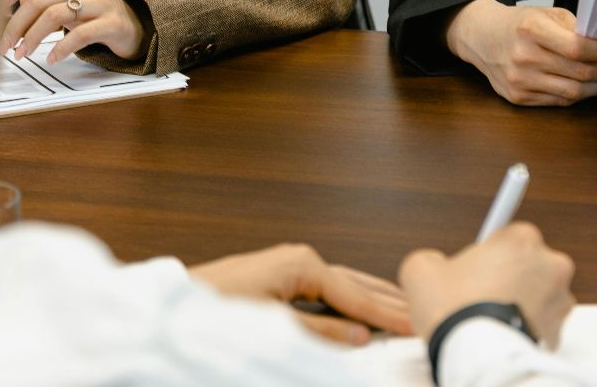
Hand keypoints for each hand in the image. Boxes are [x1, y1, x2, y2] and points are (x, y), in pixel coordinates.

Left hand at [2, 0, 147, 62]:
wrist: (134, 26)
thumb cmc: (92, 13)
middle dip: (16, 25)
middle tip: (4, 46)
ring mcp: (101, 1)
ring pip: (55, 16)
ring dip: (32, 38)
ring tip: (22, 54)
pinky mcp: (112, 23)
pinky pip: (80, 35)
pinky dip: (61, 48)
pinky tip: (52, 58)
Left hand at [189, 243, 413, 345]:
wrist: (176, 303)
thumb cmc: (214, 310)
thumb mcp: (272, 326)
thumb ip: (319, 333)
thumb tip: (358, 337)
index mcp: (301, 265)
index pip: (356, 294)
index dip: (387, 314)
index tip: (414, 324)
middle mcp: (300, 259)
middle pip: (356, 283)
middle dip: (387, 300)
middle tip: (421, 314)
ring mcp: (290, 265)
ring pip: (343, 283)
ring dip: (371, 298)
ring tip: (401, 309)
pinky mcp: (280, 276)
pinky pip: (326, 289)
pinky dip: (348, 300)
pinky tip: (359, 309)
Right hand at [400, 221, 574, 346]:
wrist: (478, 358)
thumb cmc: (458, 313)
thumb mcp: (421, 271)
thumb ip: (429, 258)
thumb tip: (430, 264)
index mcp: (521, 240)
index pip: (509, 235)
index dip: (489, 253)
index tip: (477, 265)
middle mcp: (549, 265)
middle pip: (527, 263)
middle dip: (508, 277)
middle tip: (479, 294)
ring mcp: (559, 299)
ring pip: (539, 295)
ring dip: (519, 303)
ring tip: (488, 317)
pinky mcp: (558, 331)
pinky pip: (542, 324)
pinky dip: (525, 328)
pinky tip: (500, 333)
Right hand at [446, 0, 596, 106]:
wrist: (481, 37)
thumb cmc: (518, 24)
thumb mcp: (545, 13)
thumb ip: (574, 28)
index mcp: (532, 30)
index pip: (579, 48)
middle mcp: (524, 57)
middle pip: (579, 72)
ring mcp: (520, 81)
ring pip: (572, 92)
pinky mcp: (518, 98)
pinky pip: (558, 101)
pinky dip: (581, 95)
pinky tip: (594, 87)